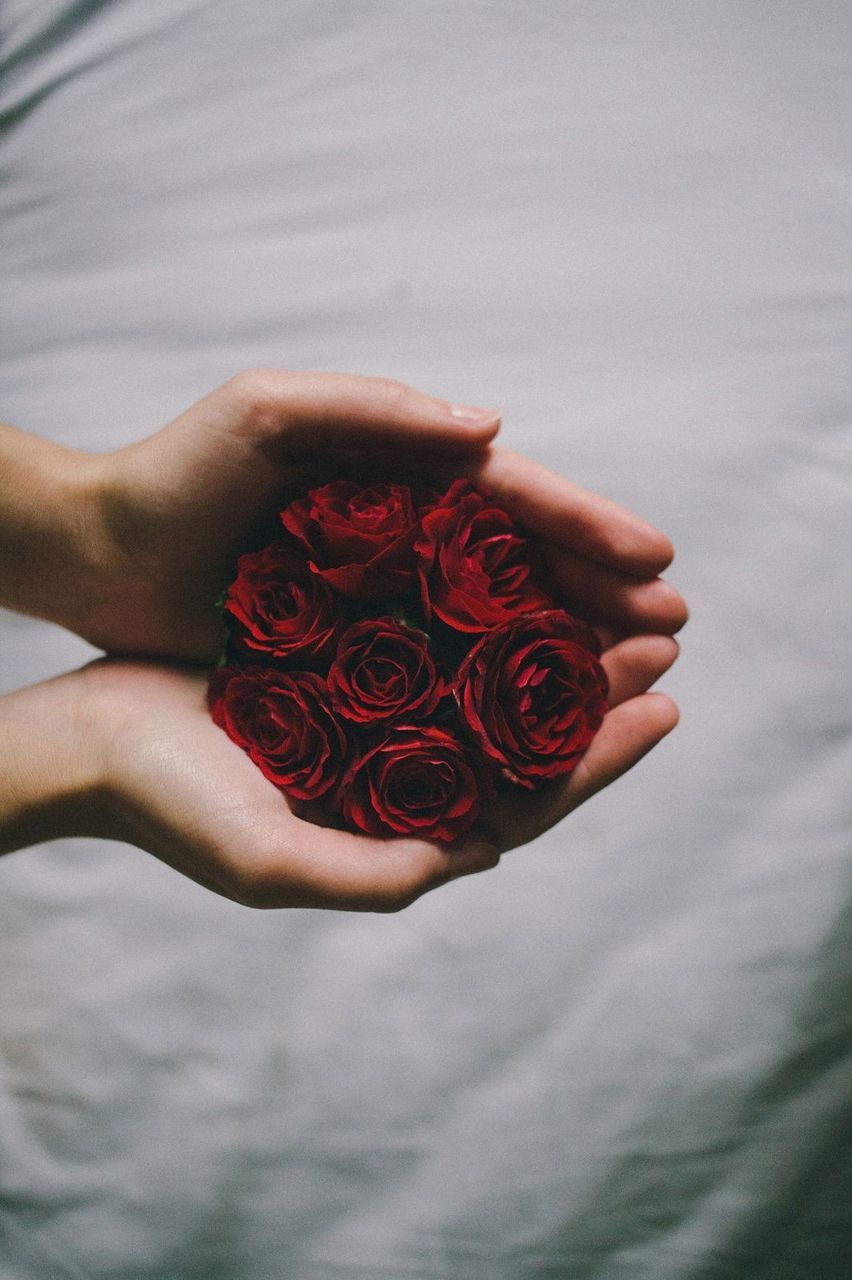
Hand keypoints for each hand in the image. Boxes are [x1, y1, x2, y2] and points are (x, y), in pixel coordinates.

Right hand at [0, 642, 677, 907]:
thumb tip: (485, 855)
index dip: (598, 761)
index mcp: (395, 826)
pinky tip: (516, 574)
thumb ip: (373, 876)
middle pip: (519, 733)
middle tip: (664, 643)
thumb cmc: (168, 806)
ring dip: (551, 645)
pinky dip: (479, 610)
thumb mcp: (269, 862)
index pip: (521, 799)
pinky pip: (428, 633)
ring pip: (484, 678)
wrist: (87, 740)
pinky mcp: (339, 661)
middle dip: (596, 694)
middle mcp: (394, 769)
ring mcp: (369, 713)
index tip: (663, 712)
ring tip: (614, 605)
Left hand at [1, 370, 684, 661]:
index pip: (515, 497)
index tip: (656, 562)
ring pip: (498, 618)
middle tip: (670, 631)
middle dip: (600, 592)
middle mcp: (409, 532)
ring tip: (632, 672)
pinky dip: (496, 685)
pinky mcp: (355, 646)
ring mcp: (386, 592)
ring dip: (567, 642)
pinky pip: (445, 665)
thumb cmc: (176, 471)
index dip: (588, 527)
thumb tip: (492, 430)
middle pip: (525, 562)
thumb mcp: (267, 412)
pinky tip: (538, 714)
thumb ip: (375, 410)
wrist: (101, 549)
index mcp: (403, 471)